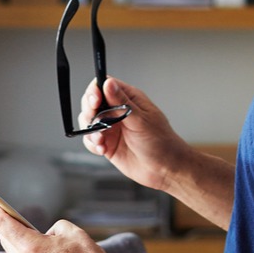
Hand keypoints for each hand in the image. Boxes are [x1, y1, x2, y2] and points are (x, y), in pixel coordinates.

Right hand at [78, 75, 187, 190]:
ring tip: (101, 140)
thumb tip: (108, 83)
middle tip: (94, 122)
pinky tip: (103, 149)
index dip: (95, 90)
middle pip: (91, 102)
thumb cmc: (161, 142)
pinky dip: (93, 144)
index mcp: (129, 99)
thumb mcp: (141, 120)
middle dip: (89, 112)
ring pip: (88, 121)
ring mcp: (111, 127)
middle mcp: (117, 111)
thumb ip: (121, 103)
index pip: (104, 85)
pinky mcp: (107, 143)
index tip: (94, 101)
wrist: (165, 169)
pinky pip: (91, 140)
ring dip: (91, 130)